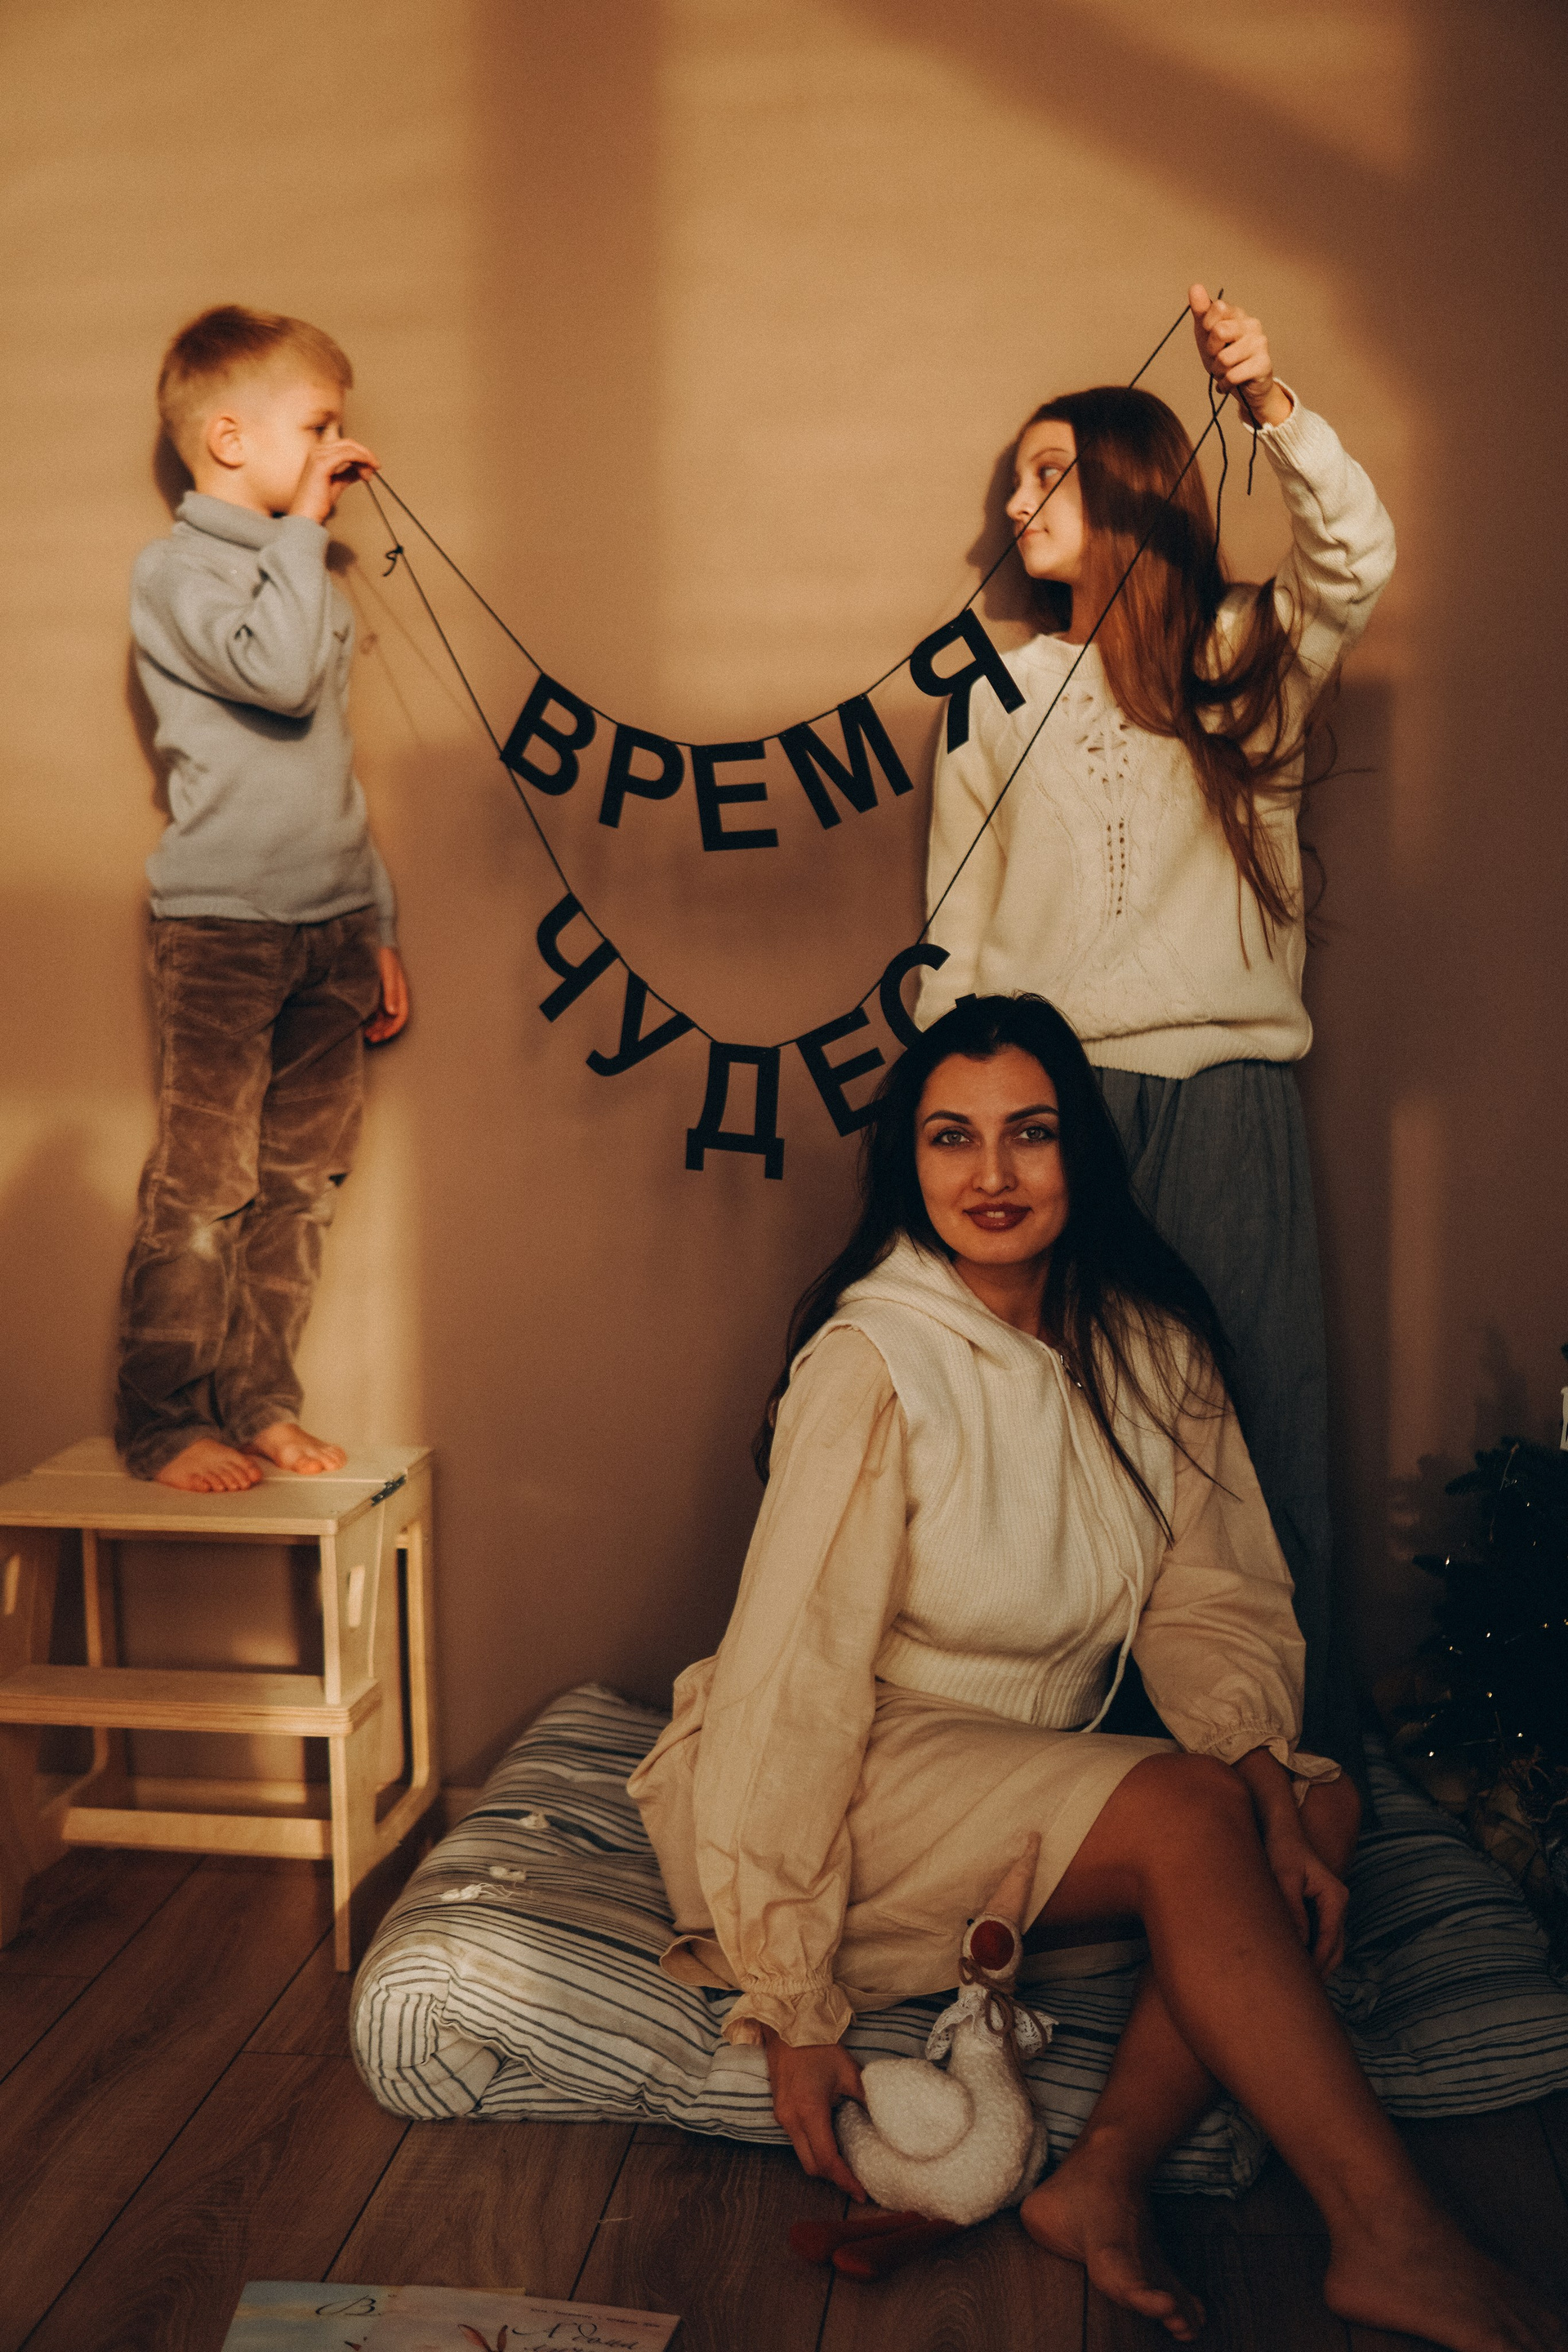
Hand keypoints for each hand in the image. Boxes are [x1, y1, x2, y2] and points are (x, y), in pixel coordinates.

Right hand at [288, 434, 379, 523]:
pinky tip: (365, 472)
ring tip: (370, 474)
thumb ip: (349, 473)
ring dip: (365, 459)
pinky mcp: (322, 463)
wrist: (305, 515)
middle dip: (366, 455)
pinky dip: (360, 460)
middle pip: (348, 444)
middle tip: (375, 468)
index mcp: (318, 453)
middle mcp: (317, 451)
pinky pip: (347, 455)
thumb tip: (363, 468)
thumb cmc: (317, 503)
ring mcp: (318, 455)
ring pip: (349, 448)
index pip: (345, 445)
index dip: (362, 454)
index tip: (372, 465)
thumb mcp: (338, 483)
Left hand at [365, 946, 409, 1042]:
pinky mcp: (376, 992)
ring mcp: (385, 995)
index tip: (381, 1036)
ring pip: (383, 1017)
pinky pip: (375, 1010)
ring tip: (365, 1034)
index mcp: (401, 992)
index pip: (401, 1016)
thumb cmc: (384, 955)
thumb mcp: (388, 974)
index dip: (392, 1028)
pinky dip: (371, 1019)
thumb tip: (392, 1012)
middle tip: (370, 1038)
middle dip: (382, 1030)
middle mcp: (394, 996)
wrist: (376, 940)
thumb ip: (391, 992)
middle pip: (391, 1019)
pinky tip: (363, 1022)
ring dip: (376, 1027)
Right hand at [761, 2027, 868, 2200]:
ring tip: (846, 2163)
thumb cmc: (819, 2046)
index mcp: (809, 2111)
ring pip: (802, 2155)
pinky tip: (829, 2141)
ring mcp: (781, 2116)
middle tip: (856, 2181)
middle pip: (811, 2166)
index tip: (862, 2192)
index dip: (845, 2180)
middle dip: (833, 2178)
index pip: (827, 2159)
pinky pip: (796, 2141)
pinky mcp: (779, 2111)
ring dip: (822, 2163)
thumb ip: (866, 2099)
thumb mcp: (849, 2071)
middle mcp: (791, 2119)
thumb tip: (884, 2121)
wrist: (788, 2025)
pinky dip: (813, 2147)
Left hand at [1188, 284, 1291, 428]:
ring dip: (1218, 371)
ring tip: (1226, 371)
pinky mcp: (1264, 364)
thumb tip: (1195, 287)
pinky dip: (1225, 384)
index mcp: (1238, 314)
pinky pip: (1233, 376)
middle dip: (1212, 352)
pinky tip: (1229, 383)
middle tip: (1218, 358)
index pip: (1217, 307)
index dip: (1207, 327)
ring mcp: (1260, 343)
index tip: (1210, 337)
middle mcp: (1252, 324)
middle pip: (1219, 332)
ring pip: (1224, 358)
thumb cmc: (1225, 358)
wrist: (1244, 387)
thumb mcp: (1206, 334)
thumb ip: (1201, 311)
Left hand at [1263, 1820, 1349, 1975]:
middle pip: (1336, 1948)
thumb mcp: (1283, 1878)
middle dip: (1321, 1970)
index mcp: (1335, 1897)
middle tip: (1301, 1994)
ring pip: (1331, 1946)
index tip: (1303, 1983)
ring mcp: (1332, 1908)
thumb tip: (1298, 1944)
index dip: (1317, 1963)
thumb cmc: (1282, 1852)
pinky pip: (1321, 1938)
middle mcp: (1339, 1904)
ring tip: (1298, 1986)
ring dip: (1318, 1964)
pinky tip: (1295, 1965)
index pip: (1330, 1939)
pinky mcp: (1320, 1910)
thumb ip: (1292, 1911)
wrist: (1281, 1833)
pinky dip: (1312, 1953)